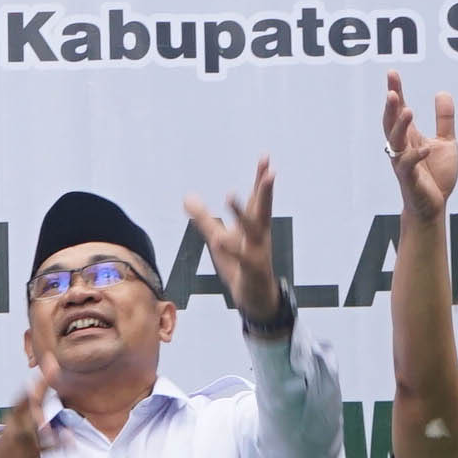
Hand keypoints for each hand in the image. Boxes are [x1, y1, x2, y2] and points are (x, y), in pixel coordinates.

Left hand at [186, 156, 285, 333]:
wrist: (256, 300)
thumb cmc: (239, 266)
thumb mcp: (218, 238)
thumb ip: (203, 218)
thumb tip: (187, 196)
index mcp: (253, 226)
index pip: (258, 199)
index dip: (261, 179)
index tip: (266, 158)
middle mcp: (259, 236)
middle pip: (262, 208)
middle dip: (265, 189)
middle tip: (270, 171)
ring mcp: (258, 252)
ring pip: (252, 229)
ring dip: (240, 212)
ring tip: (229, 194)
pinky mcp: (252, 269)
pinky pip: (241, 257)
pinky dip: (231, 248)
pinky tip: (220, 239)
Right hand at [381, 74, 457, 217]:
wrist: (433, 206)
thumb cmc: (436, 175)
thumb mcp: (446, 142)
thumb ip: (444, 119)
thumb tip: (442, 92)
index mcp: (410, 136)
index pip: (399, 110)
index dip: (396, 91)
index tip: (392, 73)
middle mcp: (402, 147)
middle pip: (390, 123)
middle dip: (391, 107)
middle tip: (391, 91)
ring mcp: (403, 163)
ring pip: (395, 141)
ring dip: (400, 126)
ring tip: (408, 110)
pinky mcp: (409, 179)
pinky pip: (408, 165)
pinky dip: (416, 156)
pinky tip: (426, 148)